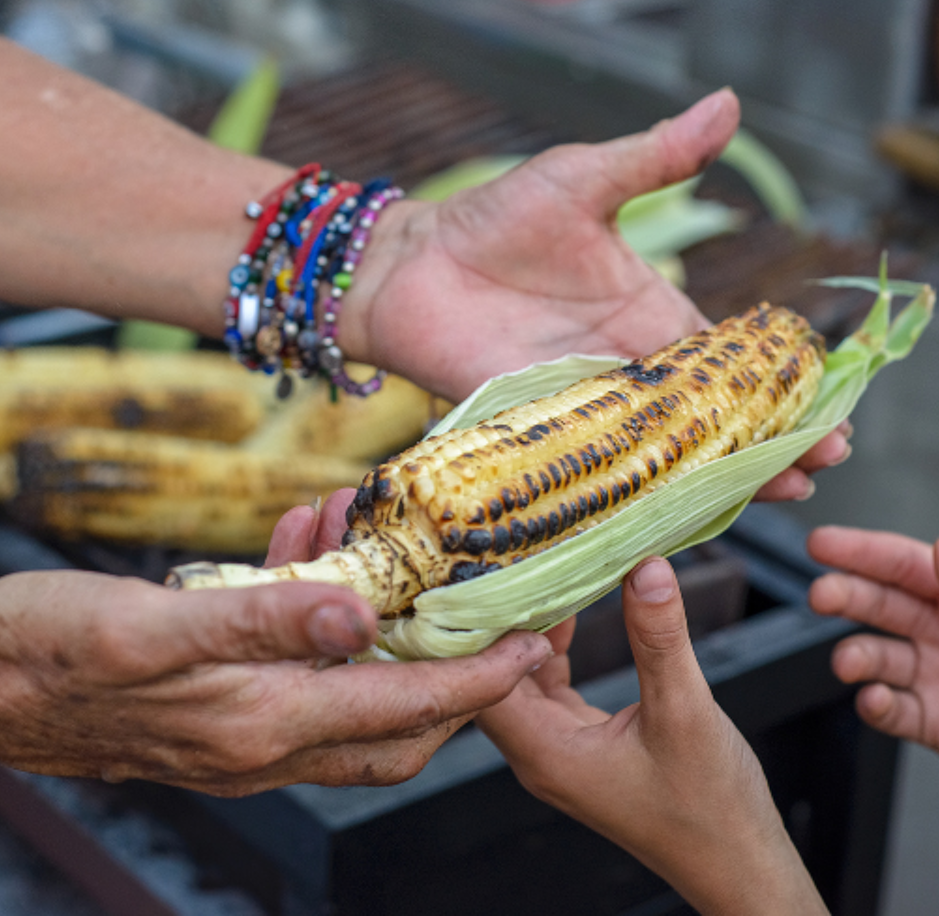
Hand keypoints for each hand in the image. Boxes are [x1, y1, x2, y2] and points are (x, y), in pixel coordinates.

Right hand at [0, 567, 549, 796]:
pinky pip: (294, 674)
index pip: (411, 708)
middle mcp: (262, 744)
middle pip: (402, 723)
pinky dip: (318, 619)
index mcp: (263, 723)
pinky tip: (304, 552)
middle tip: (497, 611)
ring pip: (352, 694)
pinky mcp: (210, 714)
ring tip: (381, 545)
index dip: (482, 678)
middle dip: (457, 668)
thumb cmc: (44, 655)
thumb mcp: (155, 624)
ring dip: (382, 626)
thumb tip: (363, 613)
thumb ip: (265, 617)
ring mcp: (237, 736)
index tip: (537, 643)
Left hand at [340, 89, 844, 501]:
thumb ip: (658, 156)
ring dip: (724, 477)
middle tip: (822, 462)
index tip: (830, 406)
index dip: (785, 386)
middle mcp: (633, 372)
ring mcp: (592, 410)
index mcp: (655, 316)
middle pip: (717, 421)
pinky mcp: (545, 436)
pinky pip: (603, 477)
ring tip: (780, 492)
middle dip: (774, 442)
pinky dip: (647, 499)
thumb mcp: (585, 179)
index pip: (736, 363)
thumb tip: (728, 102)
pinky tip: (690, 518)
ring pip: (670, 457)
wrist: (405, 265)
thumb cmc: (492, 219)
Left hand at [478, 559, 826, 915]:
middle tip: (523, 557)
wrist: (736, 858)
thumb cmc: (708, 804)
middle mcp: (542, 755)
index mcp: (546, 754)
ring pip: (525, 682)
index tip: (501, 566)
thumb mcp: (685, 711)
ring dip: (534, 634)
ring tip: (550, 577)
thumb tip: (645, 569)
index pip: (484, 681)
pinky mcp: (587, 749)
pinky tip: (578, 619)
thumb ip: (659, 640)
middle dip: (507, 618)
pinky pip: (554, 693)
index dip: (486, 624)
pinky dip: (558, 654)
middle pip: (496, 677)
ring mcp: (563, 754)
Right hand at [807, 527, 938, 781]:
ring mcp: (937, 677)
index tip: (822, 543)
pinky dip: (877, 705)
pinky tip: (876, 699)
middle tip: (821, 594)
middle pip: (884, 606)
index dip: (863, 552)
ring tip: (849, 660)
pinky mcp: (936, 723)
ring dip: (857, 655)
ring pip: (880, 658)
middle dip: (848, 596)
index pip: (907, 565)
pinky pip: (895, 711)